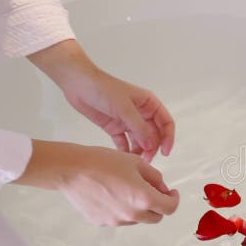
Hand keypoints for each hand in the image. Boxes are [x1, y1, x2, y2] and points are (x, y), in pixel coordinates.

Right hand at [15, 140, 179, 226]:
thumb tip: (162, 187)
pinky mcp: (102, 222)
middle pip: (155, 217)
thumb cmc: (103, 162)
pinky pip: (119, 219)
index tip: (171, 192)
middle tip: (152, 190)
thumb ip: (155, 177)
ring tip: (127, 189)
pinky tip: (112, 194)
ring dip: (140, 208)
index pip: (170, 208)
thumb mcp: (136, 162)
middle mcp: (132, 215)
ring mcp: (116, 221)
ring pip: (137, 219)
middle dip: (158, 205)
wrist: (71, 170)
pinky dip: (122, 210)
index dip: (174, 199)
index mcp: (144, 199)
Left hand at [27, 39, 174, 160]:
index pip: (165, 122)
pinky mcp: (115, 127)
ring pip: (140, 140)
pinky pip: (124, 142)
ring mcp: (128, 121)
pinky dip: (126, 150)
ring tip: (136, 161)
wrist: (78, 84)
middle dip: (152, 147)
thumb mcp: (125, 108)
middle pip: (154, 134)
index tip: (165, 152)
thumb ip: (139, 128)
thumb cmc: (104, 90)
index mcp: (149, 104)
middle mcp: (141, 113)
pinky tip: (125, 158)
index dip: (168, 137)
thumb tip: (152, 146)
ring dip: (140, 150)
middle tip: (147, 159)